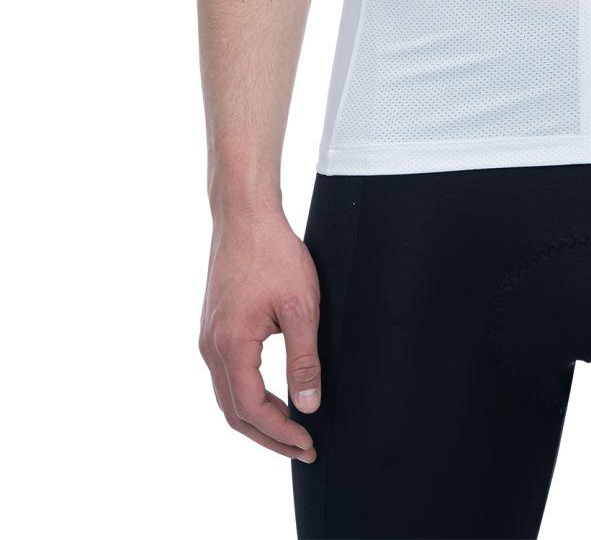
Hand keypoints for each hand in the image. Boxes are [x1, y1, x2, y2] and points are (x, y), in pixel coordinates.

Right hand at [199, 206, 321, 462]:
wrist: (245, 215)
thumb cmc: (274, 253)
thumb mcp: (300, 307)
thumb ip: (304, 359)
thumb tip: (309, 404)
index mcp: (231, 346)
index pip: (253, 410)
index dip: (281, 434)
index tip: (308, 444)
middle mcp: (212, 347)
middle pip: (235, 412)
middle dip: (268, 437)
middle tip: (302, 448)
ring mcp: (209, 337)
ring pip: (228, 396)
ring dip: (257, 418)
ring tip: (290, 429)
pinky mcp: (214, 327)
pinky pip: (226, 376)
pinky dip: (248, 396)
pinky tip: (271, 396)